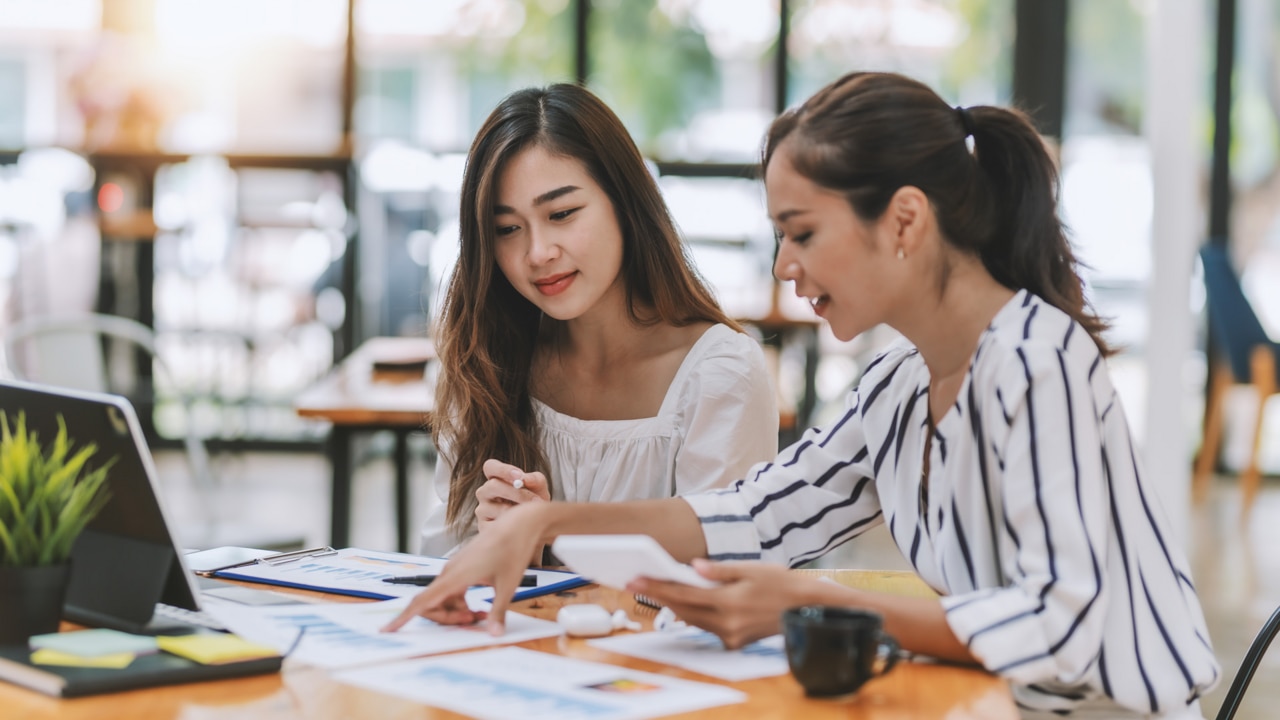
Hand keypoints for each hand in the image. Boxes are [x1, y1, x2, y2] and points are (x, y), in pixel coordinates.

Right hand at [381, 502, 547, 635]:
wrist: (518, 525)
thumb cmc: (512, 551)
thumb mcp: (507, 587)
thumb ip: (497, 612)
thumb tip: (494, 634)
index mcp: (455, 576)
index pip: (423, 601)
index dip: (403, 617)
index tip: (387, 629)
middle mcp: (450, 571)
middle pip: (431, 604)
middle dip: (446, 619)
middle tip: (473, 622)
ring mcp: (454, 568)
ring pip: (442, 598)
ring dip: (455, 612)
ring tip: (480, 615)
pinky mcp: (461, 567)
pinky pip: (451, 590)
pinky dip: (459, 602)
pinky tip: (477, 607)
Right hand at [475, 459, 550, 531]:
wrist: (533, 526)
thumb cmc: (533, 502)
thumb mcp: (539, 488)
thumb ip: (535, 479)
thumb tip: (526, 479)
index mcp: (495, 478)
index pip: (490, 466)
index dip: (503, 470)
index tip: (520, 476)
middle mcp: (484, 492)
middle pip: (493, 485)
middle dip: (517, 493)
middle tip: (536, 501)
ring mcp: (482, 510)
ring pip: (497, 507)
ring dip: (519, 511)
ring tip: (533, 516)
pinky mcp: (483, 527)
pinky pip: (497, 525)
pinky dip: (513, 525)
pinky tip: (521, 526)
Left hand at [628, 560, 823, 648]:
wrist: (807, 608)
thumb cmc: (782, 583)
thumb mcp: (751, 569)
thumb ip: (720, 570)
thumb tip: (692, 567)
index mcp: (729, 602)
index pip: (683, 595)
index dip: (656, 588)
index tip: (636, 580)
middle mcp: (727, 623)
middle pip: (683, 609)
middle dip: (658, 596)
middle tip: (636, 582)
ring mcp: (731, 636)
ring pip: (693, 619)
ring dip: (674, 605)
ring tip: (654, 588)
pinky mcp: (735, 642)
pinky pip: (707, 626)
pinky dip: (695, 613)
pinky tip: (685, 601)